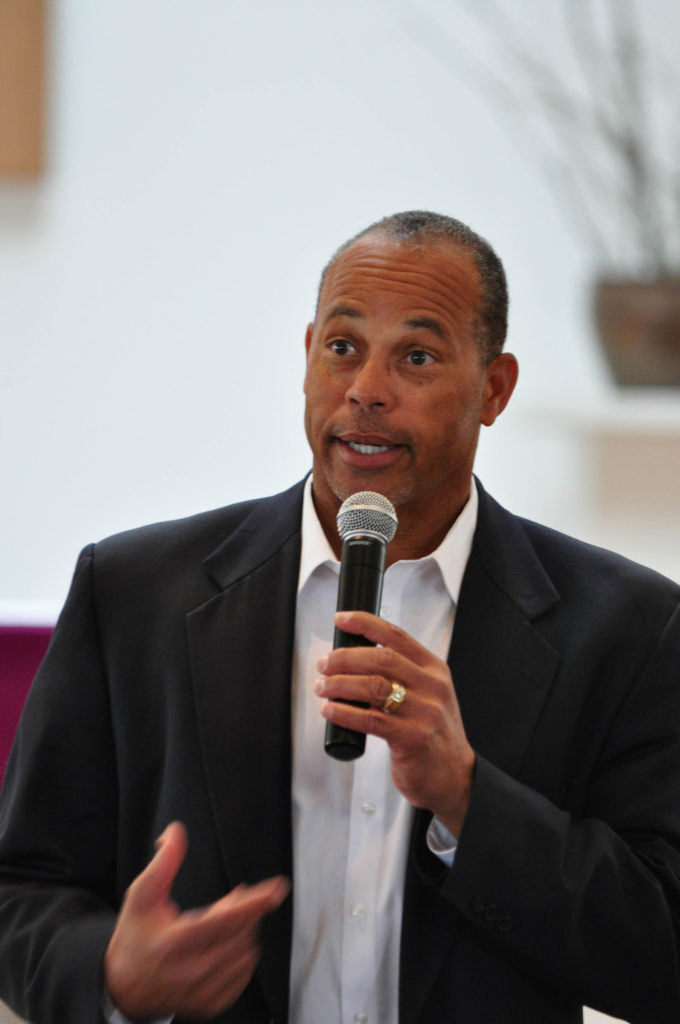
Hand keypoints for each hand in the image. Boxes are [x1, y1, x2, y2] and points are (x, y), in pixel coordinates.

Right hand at [104, 822, 288, 1019]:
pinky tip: (226, 945)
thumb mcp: (142, 896)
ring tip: (221, 924)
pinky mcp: (211, 1005)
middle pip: (241, 933)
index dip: (254, 902)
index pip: (225, 920)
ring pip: (247, 953)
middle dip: (243, 910)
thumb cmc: (134, 938)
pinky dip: (242, 955)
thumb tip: (175, 832)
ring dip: (244, 931)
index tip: (277, 888)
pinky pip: (244, 975)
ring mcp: (203, 991)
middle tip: (228, 901)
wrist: (123, 988)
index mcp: (175, 942)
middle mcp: (192, 971)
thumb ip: (163, 862)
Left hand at [316, 610, 474, 836]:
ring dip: (340, 684)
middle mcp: (432, 687)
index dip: (365, 623)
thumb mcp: (429, 695)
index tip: (341, 619)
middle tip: (324, 664)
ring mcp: (424, 712)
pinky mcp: (412, 738)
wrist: (455, 776)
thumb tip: (355, 660)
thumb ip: (403, 675)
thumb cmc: (434, 734)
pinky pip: (370, 719)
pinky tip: (329, 710)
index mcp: (434, 670)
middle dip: (345, 657)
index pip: (396, 636)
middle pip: (381, 658)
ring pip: (372, 686)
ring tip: (322, 687)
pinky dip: (344, 712)